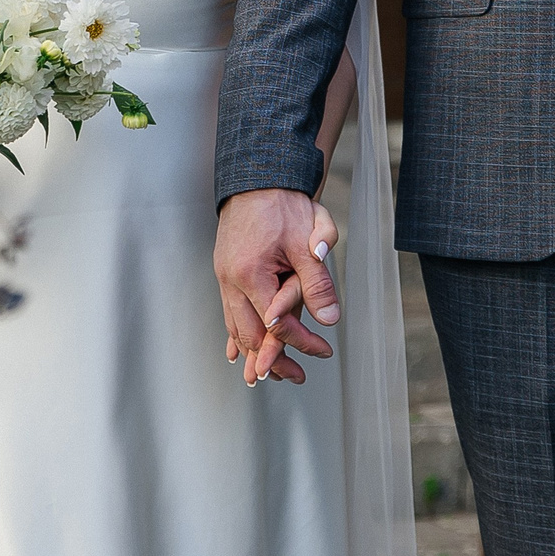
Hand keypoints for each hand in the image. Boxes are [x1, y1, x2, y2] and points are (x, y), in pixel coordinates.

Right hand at [215, 187, 339, 386]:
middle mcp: (231, 280)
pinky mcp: (225, 272)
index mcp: (251, 275)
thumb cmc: (284, 207)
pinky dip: (235, 335)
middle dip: (273, 360)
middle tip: (297, 377)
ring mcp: (224, 277)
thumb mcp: (308, 242)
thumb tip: (329, 320)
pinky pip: (228, 313)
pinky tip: (237, 353)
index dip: (302, 342)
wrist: (256, 178)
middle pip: (250, 335)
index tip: (325, 351)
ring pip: (235, 327)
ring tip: (271, 374)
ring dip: (253, 353)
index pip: (277, 324)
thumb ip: (318, 283)